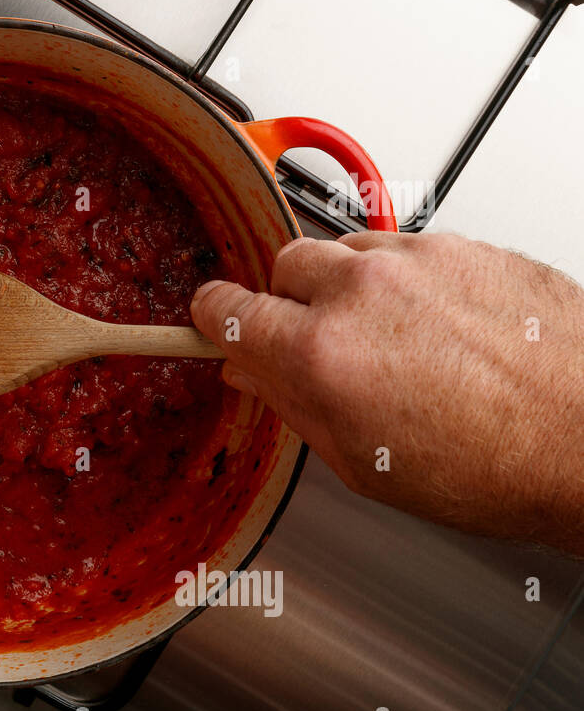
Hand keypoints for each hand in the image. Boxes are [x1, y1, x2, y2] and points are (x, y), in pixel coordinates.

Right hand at [191, 231, 583, 555]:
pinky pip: (409, 249)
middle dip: (289, 300)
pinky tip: (437, 327)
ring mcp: (419, 260)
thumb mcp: (362, 460)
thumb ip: (292, 403)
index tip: (218, 322)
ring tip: (389, 340)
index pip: (226, 307)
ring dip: (350, 286)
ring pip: (347, 249)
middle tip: (316, 341)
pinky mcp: (468, 245)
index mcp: (320, 351)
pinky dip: (407, 280)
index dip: (215, 318)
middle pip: (284, 264)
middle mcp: (363, 290)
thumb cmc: (495, 466)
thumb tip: (254, 372)